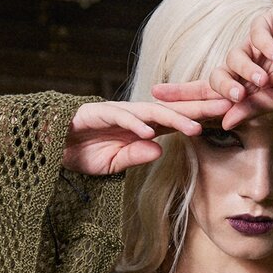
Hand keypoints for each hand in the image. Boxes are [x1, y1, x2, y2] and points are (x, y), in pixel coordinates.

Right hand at [62, 98, 229, 174]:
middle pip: (171, 110)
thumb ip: (135, 157)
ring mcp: (113, 112)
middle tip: (227, 108)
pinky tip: (150, 132)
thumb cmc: (80, 154)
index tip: (225, 121)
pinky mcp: (94, 113)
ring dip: (173, 119)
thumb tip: (158, 150)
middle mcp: (131, 116)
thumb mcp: (112, 164)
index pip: (175, 121)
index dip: (199, 119)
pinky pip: (118, 118)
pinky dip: (134, 124)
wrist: (46, 146)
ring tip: (194, 128)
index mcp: (139, 127)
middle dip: (198, 109)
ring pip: (149, 112)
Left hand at [152, 7, 272, 128]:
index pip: (206, 94)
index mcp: (243, 87)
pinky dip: (267, 49)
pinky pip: (256, 35)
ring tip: (265, 80)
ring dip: (248, 72)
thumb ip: (250, 109)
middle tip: (235, 96)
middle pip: (215, 76)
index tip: (154, 97)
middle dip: (222, 87)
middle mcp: (243, 66)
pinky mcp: (267, 23)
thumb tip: (224, 122)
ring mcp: (253, 44)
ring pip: (234, 58)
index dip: (181, 95)